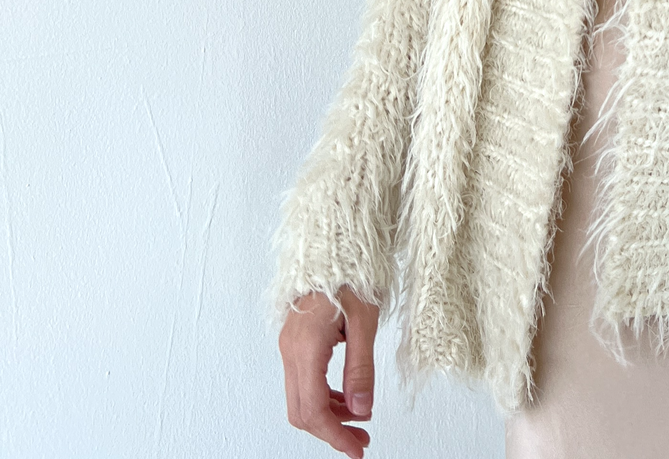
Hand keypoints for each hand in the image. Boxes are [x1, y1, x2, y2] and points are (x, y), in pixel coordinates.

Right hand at [279, 288, 377, 457]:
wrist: (333, 244)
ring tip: (360, 420)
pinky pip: (303, 382)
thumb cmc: (352, 273)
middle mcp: (291, 351)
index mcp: (306, 348)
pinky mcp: (295, 342)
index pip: (314, 410)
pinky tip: (347, 398)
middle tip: (361, 440)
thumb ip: (361, 367)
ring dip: (329, 416)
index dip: (335, 436)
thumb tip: (362, 409)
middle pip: (302, 411)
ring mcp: (289, 347)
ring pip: (301, 399)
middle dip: (332, 431)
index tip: (357, 449)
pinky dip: (324, 397)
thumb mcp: (364, 320)